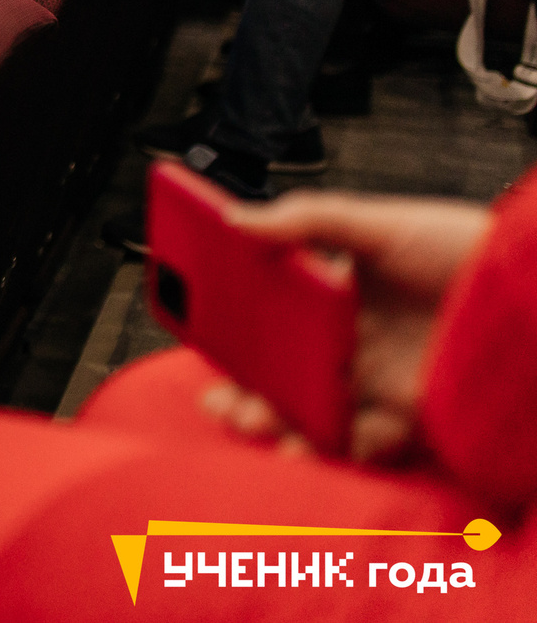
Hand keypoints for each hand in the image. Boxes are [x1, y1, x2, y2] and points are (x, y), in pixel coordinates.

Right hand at [196, 191, 491, 464]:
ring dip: (275, 422)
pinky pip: (361, 440)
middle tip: (218, 397)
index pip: (266, 313)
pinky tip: (308, 444)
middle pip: (280, 371)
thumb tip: (240, 219)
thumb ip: (310, 219)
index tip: (196, 328)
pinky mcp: (410, 414)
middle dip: (241, 389)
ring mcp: (377, 380)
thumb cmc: (471, 251)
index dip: (228, 327)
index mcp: (334, 293)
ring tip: (253, 421)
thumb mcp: (382, 222)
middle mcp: (350, 341)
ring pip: (310, 410)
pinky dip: (330, 448)